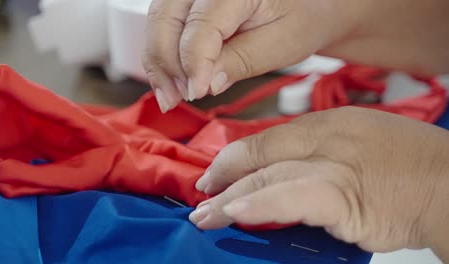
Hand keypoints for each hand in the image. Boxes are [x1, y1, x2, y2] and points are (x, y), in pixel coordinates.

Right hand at [143, 0, 448, 111]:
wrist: (307, 6)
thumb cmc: (302, 19)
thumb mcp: (282, 44)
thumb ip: (242, 60)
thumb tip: (205, 83)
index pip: (202, 24)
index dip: (193, 63)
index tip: (196, 93)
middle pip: (166, 18)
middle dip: (166, 63)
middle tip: (175, 99)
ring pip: (157, 21)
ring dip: (158, 61)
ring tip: (169, 96)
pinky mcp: (189, 0)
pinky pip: (162, 23)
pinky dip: (161, 53)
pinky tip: (169, 79)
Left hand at [189, 107, 448, 260]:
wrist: (448, 185)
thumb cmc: (406, 166)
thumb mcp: (356, 141)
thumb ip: (317, 153)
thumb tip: (280, 173)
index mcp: (326, 123)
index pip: (266, 138)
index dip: (234, 157)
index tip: (215, 173)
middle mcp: (323, 138)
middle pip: (258, 155)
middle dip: (223, 176)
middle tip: (202, 194)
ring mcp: (330, 165)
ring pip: (266, 177)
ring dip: (229, 198)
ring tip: (205, 216)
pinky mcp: (340, 196)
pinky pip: (291, 198)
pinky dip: (260, 205)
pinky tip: (236, 213)